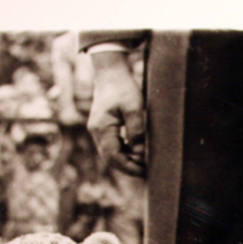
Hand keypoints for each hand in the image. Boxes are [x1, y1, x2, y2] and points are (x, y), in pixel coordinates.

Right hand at [87, 51, 145, 175]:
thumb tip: (139, 152)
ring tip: (144, 163)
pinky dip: (123, 152)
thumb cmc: (123, 88)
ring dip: (126, 160)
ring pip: (111, 154)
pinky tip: (136, 152)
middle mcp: (96, 132)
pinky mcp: (103, 128)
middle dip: (127, 167)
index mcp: (101, 128)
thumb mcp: (134, 107)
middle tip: (146, 171)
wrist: (110, 73)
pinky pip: (112, 146)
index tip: (144, 171)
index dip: (128, 167)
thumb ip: (137, 130)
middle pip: (110, 158)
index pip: (113, 156)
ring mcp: (98, 130)